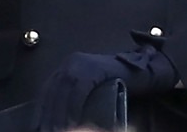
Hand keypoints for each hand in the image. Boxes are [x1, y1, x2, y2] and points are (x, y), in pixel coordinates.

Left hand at [35, 45, 176, 131]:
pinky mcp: (95, 68)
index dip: (41, 113)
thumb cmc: (121, 85)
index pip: (47, 92)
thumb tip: (52, 119)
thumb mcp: (91, 91)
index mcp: (69, 66)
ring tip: (57, 131)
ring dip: (57, 116)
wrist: (148, 72)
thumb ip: (74, 98)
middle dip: (47, 116)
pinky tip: (71, 123)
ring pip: (61, 92)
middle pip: (51, 93)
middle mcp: (72, 61)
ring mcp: (83, 63)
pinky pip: (77, 91)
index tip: (38, 128)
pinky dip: (72, 108)